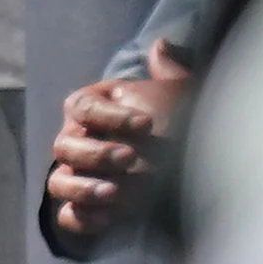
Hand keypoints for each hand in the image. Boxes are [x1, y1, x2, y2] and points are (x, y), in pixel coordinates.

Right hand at [39, 59, 190, 253]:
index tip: (148, 124)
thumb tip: (160, 45)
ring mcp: (81, 178)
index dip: (110, 115)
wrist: (204, 177)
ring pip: (59, 182)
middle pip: (65, 145)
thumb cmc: (189, 128)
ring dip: (84, 187)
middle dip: (96, 153)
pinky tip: (108, 219)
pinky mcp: (88, 211)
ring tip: (115, 193)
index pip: (82, 107)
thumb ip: (170, 71)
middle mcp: (81, 142)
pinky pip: (69, 215)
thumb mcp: (184, 97)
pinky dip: (82, 217)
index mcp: (96, 111)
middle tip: (131, 159)